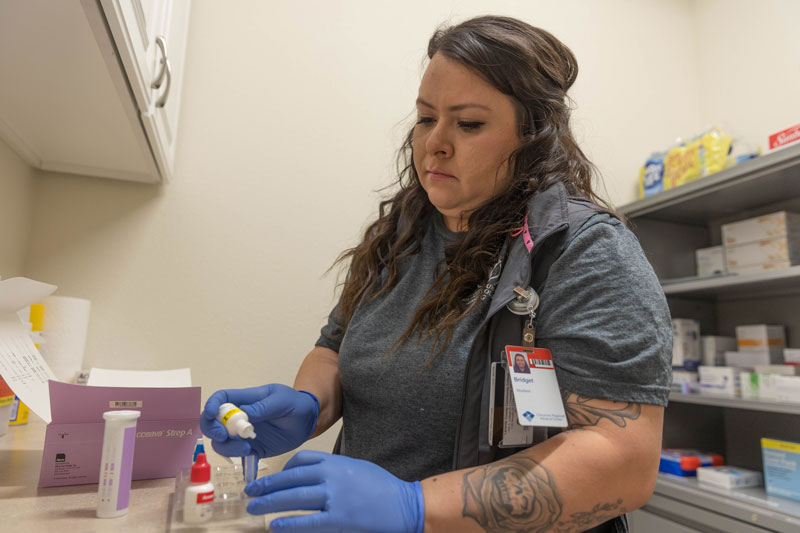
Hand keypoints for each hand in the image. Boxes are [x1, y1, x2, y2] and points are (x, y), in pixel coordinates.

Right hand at [200, 384, 318, 457]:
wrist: (308, 421)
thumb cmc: (295, 404)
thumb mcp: (282, 400)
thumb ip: (264, 406)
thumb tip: (244, 412)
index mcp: (246, 400)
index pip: (221, 399)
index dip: (212, 405)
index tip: (212, 414)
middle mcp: (240, 417)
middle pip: (213, 423)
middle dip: (212, 429)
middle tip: (223, 436)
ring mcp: (244, 434)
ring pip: (222, 442)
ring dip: (227, 447)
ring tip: (247, 448)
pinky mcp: (252, 449)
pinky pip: (238, 456)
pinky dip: (239, 460)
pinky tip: (250, 458)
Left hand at [245, 450, 424, 532]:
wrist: (404, 504)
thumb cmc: (381, 487)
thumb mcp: (355, 467)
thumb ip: (332, 470)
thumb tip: (306, 478)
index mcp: (336, 462)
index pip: (301, 459)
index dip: (283, 469)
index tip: (273, 478)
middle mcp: (332, 476)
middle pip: (291, 478)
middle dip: (267, 485)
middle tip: (250, 491)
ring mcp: (335, 498)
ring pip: (294, 498)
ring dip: (270, 503)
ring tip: (254, 508)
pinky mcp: (339, 519)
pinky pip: (307, 522)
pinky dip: (288, 523)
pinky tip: (276, 526)